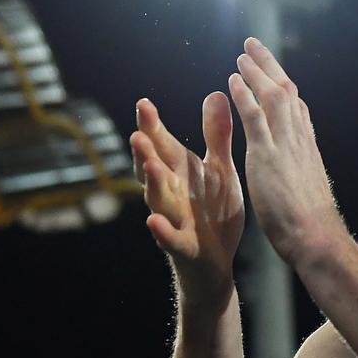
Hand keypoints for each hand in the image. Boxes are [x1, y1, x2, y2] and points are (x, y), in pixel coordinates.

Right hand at [131, 94, 244, 304]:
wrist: (217, 264)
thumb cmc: (213, 212)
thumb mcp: (219, 170)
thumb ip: (216, 136)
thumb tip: (217, 93)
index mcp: (179, 174)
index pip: (161, 146)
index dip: (152, 127)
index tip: (144, 103)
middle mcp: (171, 193)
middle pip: (152, 169)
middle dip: (144, 151)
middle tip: (138, 131)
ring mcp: (174, 220)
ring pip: (158, 200)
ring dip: (151, 183)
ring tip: (149, 166)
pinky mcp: (182, 247)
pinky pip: (169, 239)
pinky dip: (161, 231)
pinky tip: (153, 221)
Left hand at [227, 37, 347, 268]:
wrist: (315, 236)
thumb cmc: (311, 223)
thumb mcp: (308, 188)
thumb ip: (301, 171)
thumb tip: (303, 168)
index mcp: (306, 148)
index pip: (296, 108)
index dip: (283, 87)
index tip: (274, 73)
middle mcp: (299, 139)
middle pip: (286, 92)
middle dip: (270, 67)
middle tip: (254, 46)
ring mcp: (285, 144)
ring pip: (272, 96)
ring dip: (257, 72)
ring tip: (242, 53)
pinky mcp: (267, 155)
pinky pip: (255, 116)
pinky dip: (245, 94)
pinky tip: (233, 79)